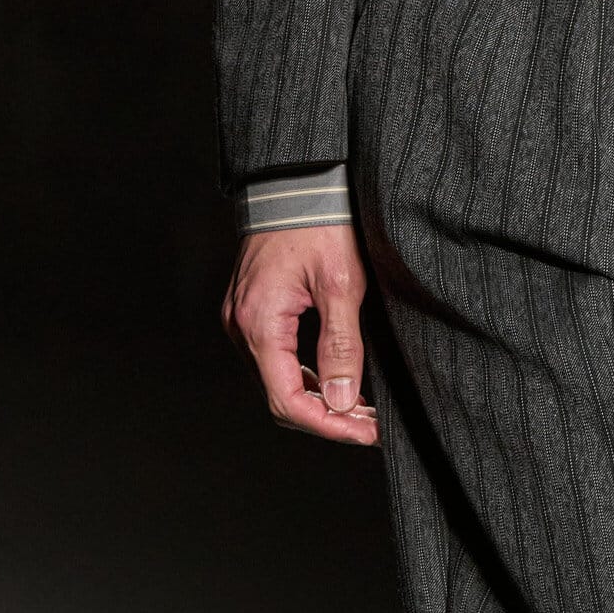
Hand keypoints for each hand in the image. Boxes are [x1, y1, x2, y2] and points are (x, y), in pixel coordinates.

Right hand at [221, 223, 379, 446]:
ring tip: (363, 409)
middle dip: (328, 419)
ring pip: (278, 382)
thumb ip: (341, 347)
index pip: (288, 402)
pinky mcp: (252, 311)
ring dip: (319, 401)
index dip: (330, 426)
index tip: (368, 433)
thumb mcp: (343, 285)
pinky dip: (307, 378)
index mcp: (259, 323)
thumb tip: (343, 402)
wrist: (296, 179)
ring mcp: (243, 319)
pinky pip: (276, 359)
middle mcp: (242, 326)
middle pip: (281, 399)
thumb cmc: (319, 221)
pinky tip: (339, 382)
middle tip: (372, 425)